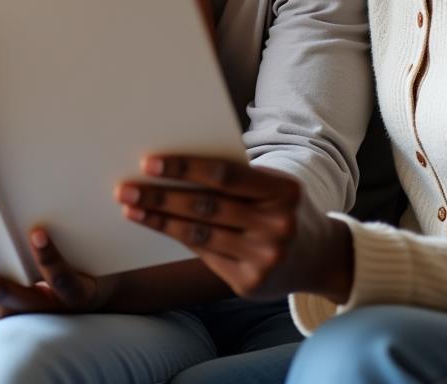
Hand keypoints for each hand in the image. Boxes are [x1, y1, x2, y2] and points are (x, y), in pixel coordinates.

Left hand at [0, 229, 110, 327]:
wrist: (88, 308)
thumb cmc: (90, 273)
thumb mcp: (95, 259)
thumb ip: (80, 240)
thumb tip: (70, 207)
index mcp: (74, 296)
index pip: (62, 279)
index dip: (49, 258)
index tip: (38, 232)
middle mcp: (44, 315)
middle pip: (4, 293)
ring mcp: (21, 323)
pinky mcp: (4, 326)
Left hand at [116, 155, 352, 302]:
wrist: (321, 257)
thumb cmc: (284, 208)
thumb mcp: (273, 186)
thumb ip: (235, 177)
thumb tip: (174, 165)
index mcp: (283, 191)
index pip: (224, 175)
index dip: (183, 168)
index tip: (148, 163)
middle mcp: (277, 226)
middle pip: (206, 206)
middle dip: (160, 196)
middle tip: (125, 187)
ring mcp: (264, 259)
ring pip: (199, 234)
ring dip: (159, 220)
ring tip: (129, 207)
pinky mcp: (249, 283)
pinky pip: (204, 255)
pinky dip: (175, 238)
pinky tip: (153, 226)